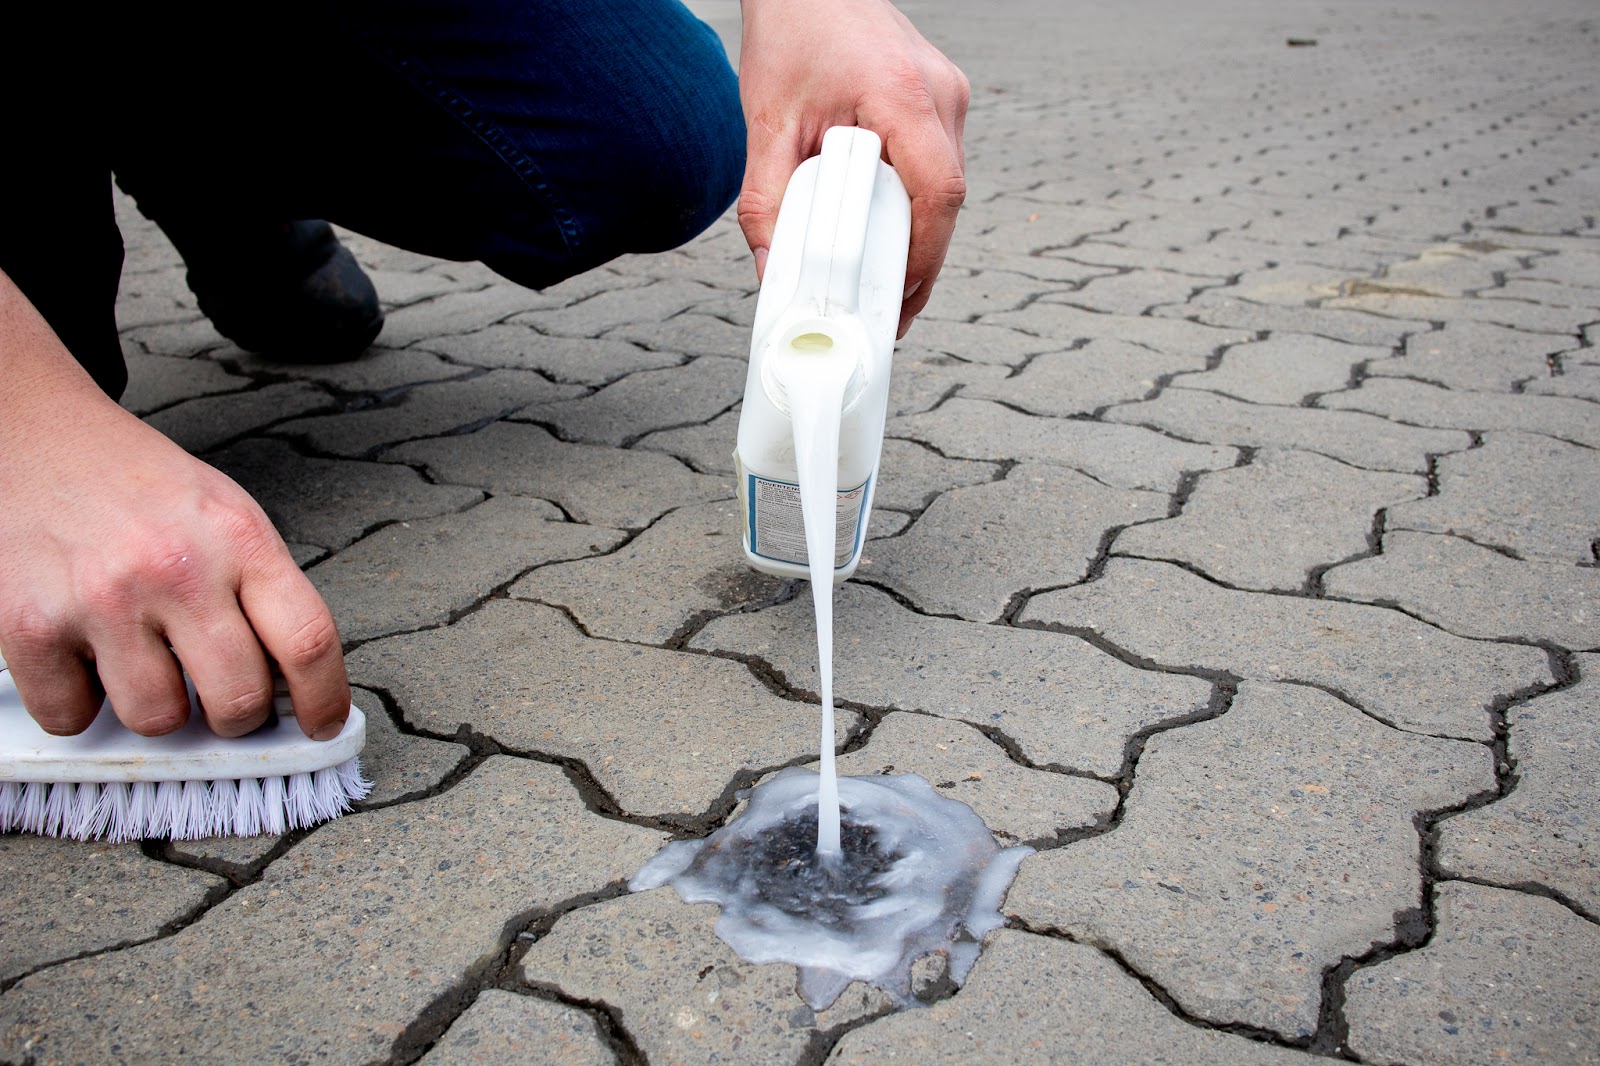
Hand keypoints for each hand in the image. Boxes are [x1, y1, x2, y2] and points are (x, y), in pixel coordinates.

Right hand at [0, 272, 348, 740]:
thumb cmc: (137, 484)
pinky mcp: (30, 624)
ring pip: (157, 719)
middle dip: (236, 718)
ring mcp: (101, 597)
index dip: (324, 700)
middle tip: (221, 702)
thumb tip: (295, 685)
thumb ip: (261, 590)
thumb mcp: (225, 513)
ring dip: (156, 710)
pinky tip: (86, 659)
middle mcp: (176, 566)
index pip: (309, 640)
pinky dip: (80, 705)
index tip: (322, 726)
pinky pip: (72, 716)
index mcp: (240, 537)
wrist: (33, 434)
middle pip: (237, 699)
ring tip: (144, 663)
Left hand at [736, 0, 968, 336]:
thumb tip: (773, 272)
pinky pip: (937, 165)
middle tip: (886, 310)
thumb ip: (766, 201)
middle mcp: (941, 94)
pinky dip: (914, 202)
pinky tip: (885, 232)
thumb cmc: (791, 32)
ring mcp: (949, 94)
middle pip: (946, 200)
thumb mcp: (766, 122)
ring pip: (946, 185)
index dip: (923, 258)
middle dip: (919, 262)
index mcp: (903, 96)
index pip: (937, 195)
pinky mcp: (943, 98)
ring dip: (917, 233)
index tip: (897, 300)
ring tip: (882, 282)